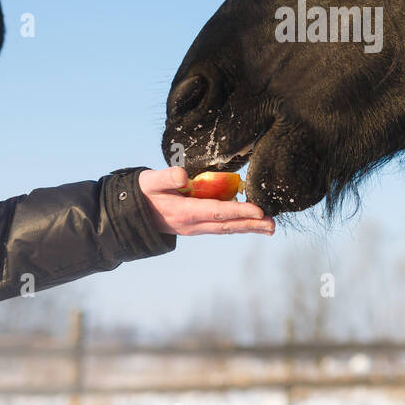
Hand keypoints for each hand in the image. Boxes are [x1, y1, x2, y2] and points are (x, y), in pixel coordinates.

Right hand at [137, 167, 275, 236]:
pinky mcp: (196, 226)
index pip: (217, 211)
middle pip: (227, 225)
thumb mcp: (149, 182)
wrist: (130, 215)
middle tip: (273, 224)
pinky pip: (221, 227)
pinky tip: (251, 222)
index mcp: (184, 212)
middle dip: (251, 224)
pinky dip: (237, 225)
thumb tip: (184, 175)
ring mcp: (195, 228)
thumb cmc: (142, 194)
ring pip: (226, 228)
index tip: (258, 210)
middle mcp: (193, 224)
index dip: (238, 211)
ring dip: (248, 227)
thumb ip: (166, 177)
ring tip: (269, 227)